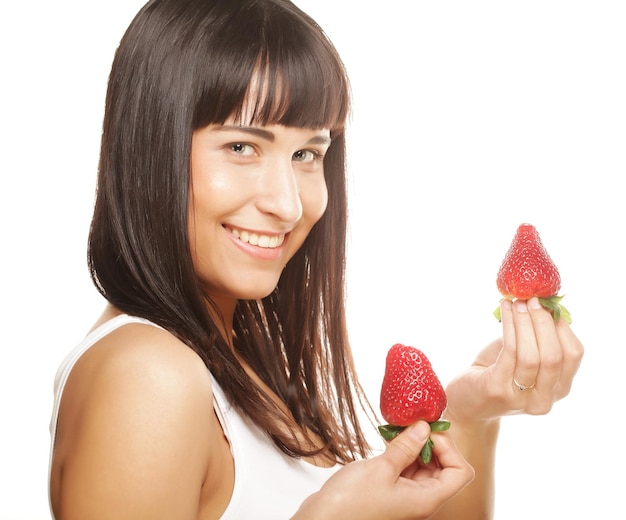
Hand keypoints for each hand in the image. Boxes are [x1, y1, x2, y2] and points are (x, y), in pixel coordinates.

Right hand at [292, 421, 473, 519]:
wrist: (323, 518)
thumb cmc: (350, 502)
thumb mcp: (381, 468)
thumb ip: (406, 447)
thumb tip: (425, 427)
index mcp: (426, 499)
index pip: (460, 472)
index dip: (449, 448)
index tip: (428, 432)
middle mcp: (421, 498)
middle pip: (445, 467)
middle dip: (433, 442)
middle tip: (414, 424)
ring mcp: (406, 495)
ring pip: (424, 465)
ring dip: (416, 444)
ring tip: (399, 429)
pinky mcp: (391, 489)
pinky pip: (407, 467)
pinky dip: (403, 451)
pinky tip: (390, 439)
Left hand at [445, 297, 583, 423]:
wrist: (466, 403)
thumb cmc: (496, 373)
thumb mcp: (522, 356)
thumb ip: (536, 338)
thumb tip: (544, 303)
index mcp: (558, 389)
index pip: (573, 355)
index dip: (562, 326)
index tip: (547, 304)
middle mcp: (544, 399)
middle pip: (555, 356)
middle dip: (543, 323)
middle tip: (531, 300)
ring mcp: (521, 398)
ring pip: (532, 356)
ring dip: (524, 323)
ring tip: (516, 302)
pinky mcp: (497, 390)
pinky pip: (509, 353)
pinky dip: (509, 326)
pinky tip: (504, 309)